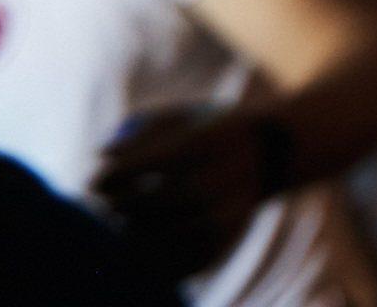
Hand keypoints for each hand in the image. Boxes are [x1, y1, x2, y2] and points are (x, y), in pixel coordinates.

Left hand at [92, 108, 266, 278]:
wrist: (277, 150)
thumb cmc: (219, 128)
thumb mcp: (185, 116)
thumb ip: (141, 131)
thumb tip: (100, 153)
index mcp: (187, 148)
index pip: (120, 175)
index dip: (103, 181)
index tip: (99, 183)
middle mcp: (200, 183)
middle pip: (128, 207)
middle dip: (115, 205)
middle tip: (115, 203)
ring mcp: (213, 217)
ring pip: (145, 237)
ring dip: (130, 229)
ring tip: (133, 220)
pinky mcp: (220, 242)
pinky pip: (170, 260)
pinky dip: (155, 254)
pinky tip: (154, 237)